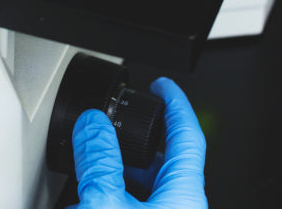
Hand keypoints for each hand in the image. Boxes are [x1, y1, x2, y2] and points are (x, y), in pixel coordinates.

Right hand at [71, 78, 207, 207]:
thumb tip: (93, 124)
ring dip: (129, 163)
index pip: (188, 136)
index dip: (175, 103)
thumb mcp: (104, 203)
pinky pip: (139, 202)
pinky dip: (120, 187)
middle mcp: (180, 206)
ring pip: (153, 182)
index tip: (162, 85)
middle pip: (169, 158)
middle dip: (146, 132)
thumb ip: (98, 161)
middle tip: (133, 112)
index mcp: (183, 194)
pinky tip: (98, 189)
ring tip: (107, 148)